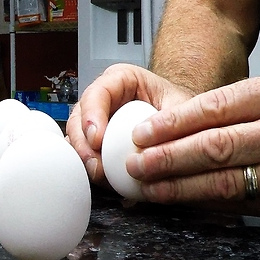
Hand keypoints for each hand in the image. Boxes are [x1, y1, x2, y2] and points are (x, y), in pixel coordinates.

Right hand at [66, 63, 192, 186]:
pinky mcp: (95, 143)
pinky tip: (103, 179)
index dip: (92, 116)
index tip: (97, 139)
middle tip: (95, 164)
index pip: (98, 93)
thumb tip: (151, 147)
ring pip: (76, 139)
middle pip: (79, 118)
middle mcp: (103, 100)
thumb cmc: (180, 108)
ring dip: (85, 158)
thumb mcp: (181, 108)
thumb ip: (170, 123)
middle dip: (83, 144)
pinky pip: (84, 155)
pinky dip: (90, 168)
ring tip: (100, 175)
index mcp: (120, 81)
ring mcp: (96, 122)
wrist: (182, 121)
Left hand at [126, 73, 259, 211]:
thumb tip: (155, 130)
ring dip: (181, 187)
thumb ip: (219, 109)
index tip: (141, 134)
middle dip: (170, 159)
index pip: (217, 107)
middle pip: (219, 147)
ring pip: (227, 181)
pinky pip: (239, 203)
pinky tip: (178, 199)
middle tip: (137, 165)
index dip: (173, 123)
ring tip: (149, 187)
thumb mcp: (257, 96)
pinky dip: (203, 202)